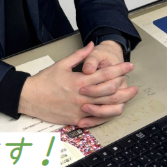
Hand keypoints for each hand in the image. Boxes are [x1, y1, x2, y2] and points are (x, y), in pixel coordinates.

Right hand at [18, 41, 133, 127]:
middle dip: (125, 89)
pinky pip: (95, 120)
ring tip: (127, 100)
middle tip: (135, 87)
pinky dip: (106, 116)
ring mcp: (80, 110)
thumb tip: (91, 45)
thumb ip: (79, 55)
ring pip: (106, 108)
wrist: (31, 97)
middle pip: (110, 93)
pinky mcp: (76, 120)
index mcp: (80, 81)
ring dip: (120, 104)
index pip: (105, 74)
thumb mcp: (62, 64)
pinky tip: (112, 112)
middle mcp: (83, 96)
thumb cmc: (45, 80)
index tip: (129, 66)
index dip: (119, 70)